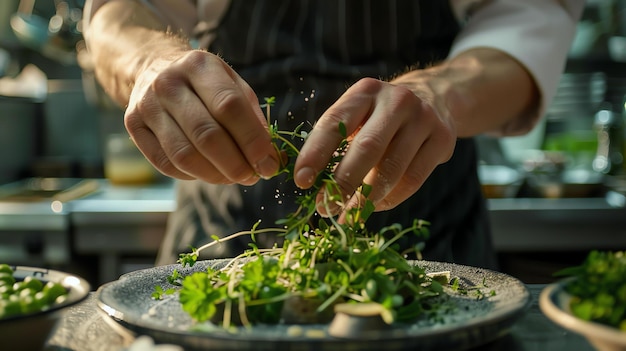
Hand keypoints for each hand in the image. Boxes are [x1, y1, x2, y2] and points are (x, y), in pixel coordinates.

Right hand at [124, 50, 279, 184]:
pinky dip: (193, 175)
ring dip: (215, 175)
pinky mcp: (133, 125)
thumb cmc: (204, 82)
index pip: (229, 107)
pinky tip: (208, 172)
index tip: (269, 164)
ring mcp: (147, 105)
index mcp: (199, 66)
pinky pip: (166, 164)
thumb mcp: (231, 83)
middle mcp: (168, 83)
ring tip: (233, 178)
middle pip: (206, 135)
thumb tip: (268, 157)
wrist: (152, 67)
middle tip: (253, 177)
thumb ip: (252, 116)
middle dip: (235, 164)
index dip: (252, 140)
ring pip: (184, 155)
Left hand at [294, 77, 456, 214]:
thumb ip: (337, 142)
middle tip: (324, 208)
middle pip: (367, 148)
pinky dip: (390, 199)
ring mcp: (424, 118)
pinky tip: (374, 207)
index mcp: (366, 91)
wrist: (436, 97)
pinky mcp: (443, 139)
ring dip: (365, 199)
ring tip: (347, 216)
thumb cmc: (381, 116)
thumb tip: (313, 184)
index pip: (335, 123)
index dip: (315, 153)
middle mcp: (396, 100)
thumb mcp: (359, 115)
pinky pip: (412, 179)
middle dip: (342, 183)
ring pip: (392, 169)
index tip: (301, 181)